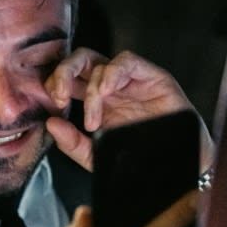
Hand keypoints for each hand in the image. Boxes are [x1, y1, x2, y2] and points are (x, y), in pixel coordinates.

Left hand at [43, 48, 213, 171]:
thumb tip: (50, 123)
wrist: (176, 166)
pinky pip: (127, 61)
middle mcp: (110, 86)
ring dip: (90, 88)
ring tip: (93, 120)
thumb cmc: (139, 157)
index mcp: (94, 100)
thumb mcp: (97, 156)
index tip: (52, 106)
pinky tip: (106, 93)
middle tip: (58, 97)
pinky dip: (111, 73)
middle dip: (62, 73)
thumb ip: (72, 143)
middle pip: (78, 61)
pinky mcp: (153, 77)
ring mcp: (130, 80)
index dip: (53, 85)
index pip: (66, 79)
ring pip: (98, 60)